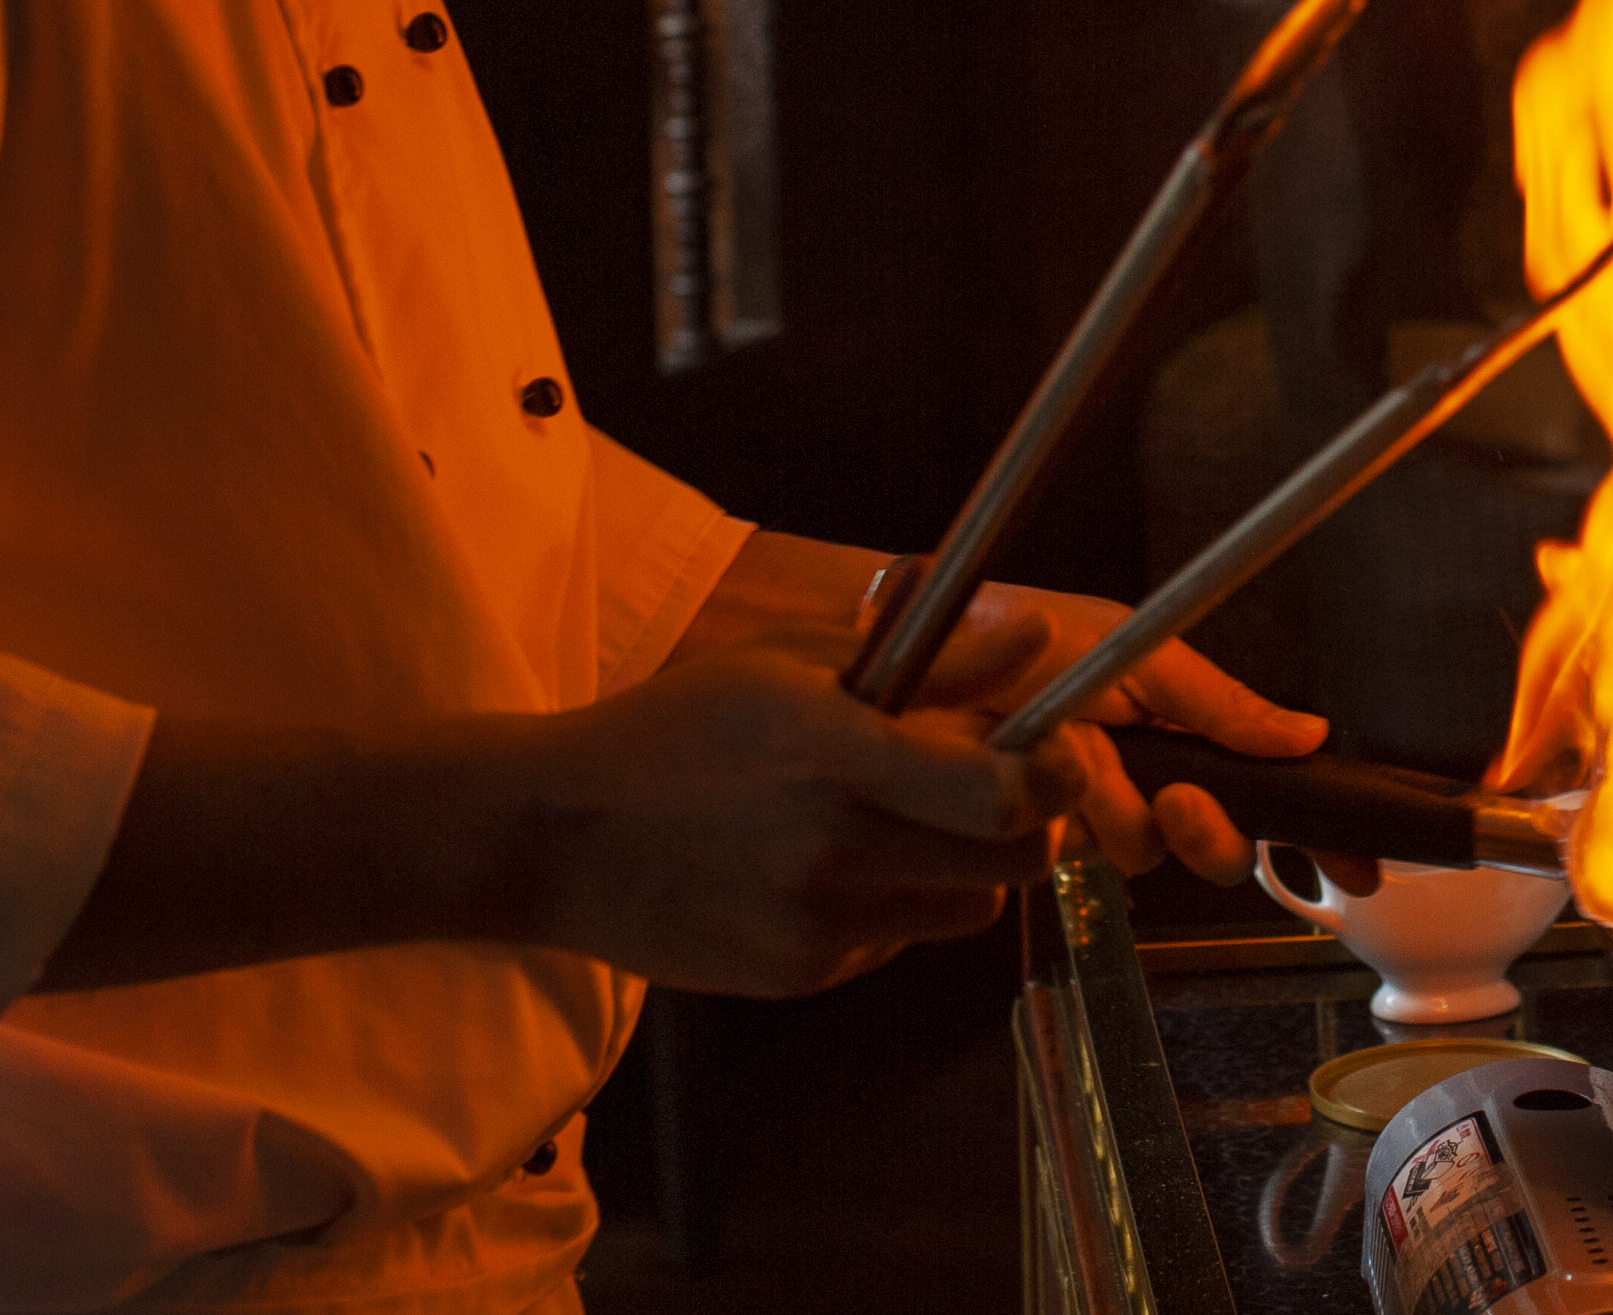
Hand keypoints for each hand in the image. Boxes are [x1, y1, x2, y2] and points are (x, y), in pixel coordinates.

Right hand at [517, 618, 1081, 995]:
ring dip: (961, 867)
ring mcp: (816, 926)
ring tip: (900, 823)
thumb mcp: (792, 669)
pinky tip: (827, 867)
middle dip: (1027, 822)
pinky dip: (891, 908)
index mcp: (834, 755)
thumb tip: (1036, 634)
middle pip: (1012, 862)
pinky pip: (896, 945)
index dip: (1056, 779)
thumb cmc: (673, 730)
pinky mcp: (799, 978)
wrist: (553, 837)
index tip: (1058, 751)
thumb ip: (930, 664)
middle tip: (998, 786)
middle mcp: (833, 850)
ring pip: (966, 910)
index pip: (1000, 795)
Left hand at [920, 582, 1382, 894]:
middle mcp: (1146, 776)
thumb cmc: (1024, 628)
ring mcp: (1091, 811)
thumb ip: (1222, 703)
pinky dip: (1072, 823)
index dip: (1315, 834)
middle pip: (1218, 847)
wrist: (925, 648)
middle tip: (1179, 800)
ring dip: (1124, 816)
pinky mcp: (1037, 837)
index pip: (1265, 792)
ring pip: (1150, 856)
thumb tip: (1308, 735)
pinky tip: (1051, 780)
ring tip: (1084, 762)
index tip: (1354, 868)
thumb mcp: (1137, 649)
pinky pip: (1081, 861)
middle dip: (1210, 834)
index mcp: (1181, 729)